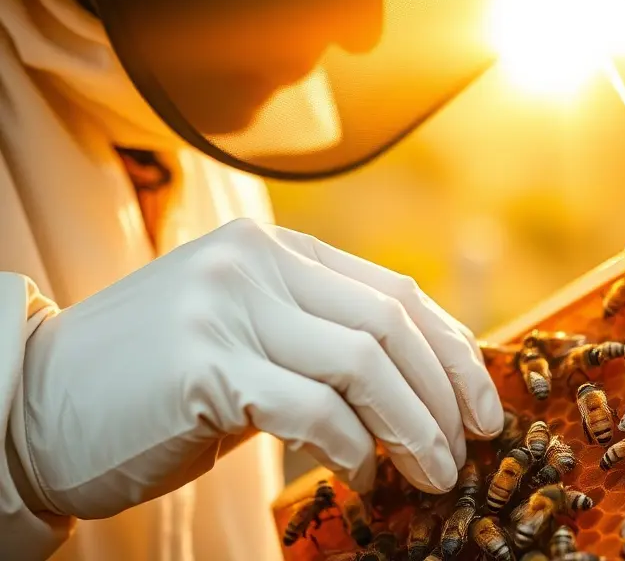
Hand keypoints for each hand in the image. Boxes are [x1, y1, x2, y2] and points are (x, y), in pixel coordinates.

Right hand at [13, 219, 501, 519]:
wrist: (34, 406)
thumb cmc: (155, 384)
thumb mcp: (246, 333)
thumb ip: (319, 336)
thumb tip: (421, 381)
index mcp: (275, 249)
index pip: (395, 291)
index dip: (451, 351)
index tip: (481, 404)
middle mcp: (255, 264)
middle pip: (391, 325)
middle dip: (445, 394)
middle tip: (469, 448)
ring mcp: (227, 310)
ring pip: (364, 364)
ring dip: (415, 427)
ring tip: (433, 474)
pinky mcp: (205, 368)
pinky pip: (314, 409)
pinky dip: (355, 447)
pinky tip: (362, 474)